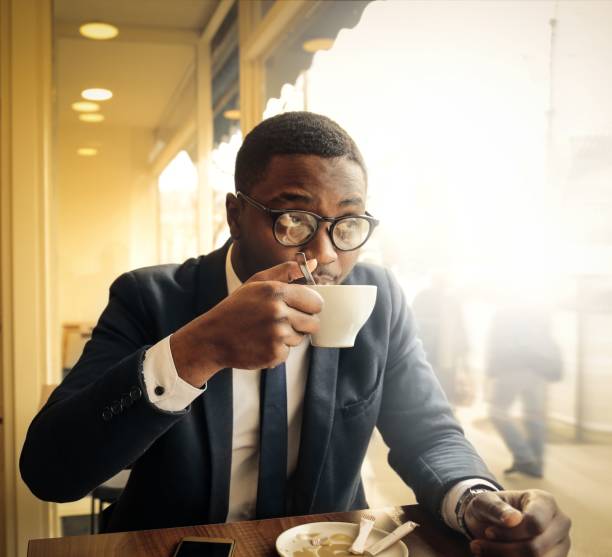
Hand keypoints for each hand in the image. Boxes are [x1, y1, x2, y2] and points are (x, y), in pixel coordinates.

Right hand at [170, 259, 322, 385]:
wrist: (212, 338)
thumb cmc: (237, 308)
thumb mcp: (257, 282)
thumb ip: (287, 271)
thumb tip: (315, 263)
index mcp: (276, 291)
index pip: (316, 302)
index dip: (310, 306)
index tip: (300, 307)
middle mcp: (278, 312)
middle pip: (313, 323)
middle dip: (302, 323)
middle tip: (282, 321)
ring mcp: (276, 335)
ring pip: (301, 339)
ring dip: (289, 337)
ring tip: (267, 331)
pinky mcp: (273, 354)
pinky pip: (288, 353)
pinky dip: (278, 350)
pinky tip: (262, 343)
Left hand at [464, 489, 570, 555]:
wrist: (491, 522)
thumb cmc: (490, 508)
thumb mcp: (485, 502)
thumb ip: (496, 508)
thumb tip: (513, 520)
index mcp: (545, 501)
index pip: (534, 524)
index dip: (510, 533)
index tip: (488, 533)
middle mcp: (560, 523)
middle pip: (536, 548)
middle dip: (504, 551)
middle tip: (478, 546)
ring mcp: (562, 545)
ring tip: (484, 552)